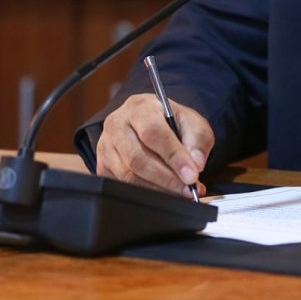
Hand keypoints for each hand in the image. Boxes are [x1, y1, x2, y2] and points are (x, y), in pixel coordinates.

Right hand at [97, 93, 213, 195]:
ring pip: (128, 175)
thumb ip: (197, 139)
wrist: (151, 122)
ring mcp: (106, 146)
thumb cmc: (170, 121)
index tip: (192, 175)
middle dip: (166, 178)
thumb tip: (196, 163)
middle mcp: (117, 124)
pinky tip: (164, 192)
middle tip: (188, 188)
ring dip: (158, 188)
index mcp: (139, 107)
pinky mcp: (103, 166)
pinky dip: (146, 192)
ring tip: (180, 191)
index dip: (173, 156)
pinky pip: (122, 185)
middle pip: (138, 158)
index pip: (153, 132)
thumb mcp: (191, 122)